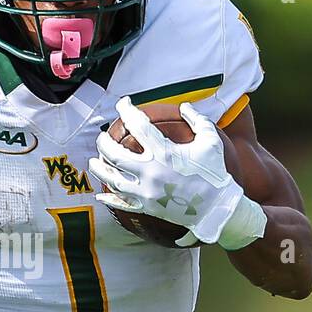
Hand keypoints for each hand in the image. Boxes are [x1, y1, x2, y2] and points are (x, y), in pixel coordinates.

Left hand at [88, 98, 245, 245]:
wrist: (217, 208)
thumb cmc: (214, 173)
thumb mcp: (211, 141)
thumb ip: (197, 120)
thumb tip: (184, 106)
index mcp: (164, 152)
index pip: (137, 125)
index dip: (126, 110)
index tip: (122, 103)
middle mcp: (150, 171)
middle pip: (114, 154)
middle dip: (103, 143)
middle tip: (102, 137)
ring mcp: (146, 191)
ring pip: (112, 180)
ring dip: (99, 169)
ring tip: (94, 162)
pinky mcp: (146, 207)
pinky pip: (121, 204)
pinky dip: (109, 200)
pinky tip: (100, 196)